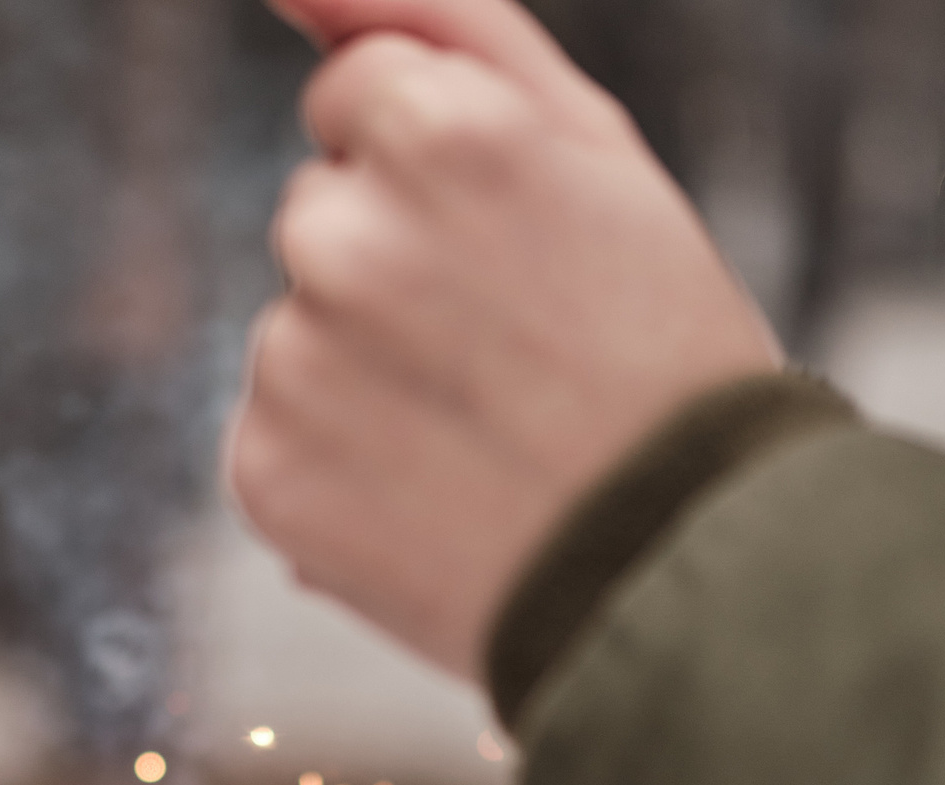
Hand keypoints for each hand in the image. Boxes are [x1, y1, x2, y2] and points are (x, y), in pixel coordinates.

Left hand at [228, 0, 779, 677]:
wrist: (680, 569)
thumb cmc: (652, 339)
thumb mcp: (585, 145)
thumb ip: (435, 16)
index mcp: (436, 132)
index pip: (354, 95)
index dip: (440, 168)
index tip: (514, 240)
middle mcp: (343, 240)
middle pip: (316, 209)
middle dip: (393, 262)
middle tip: (513, 351)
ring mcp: (294, 363)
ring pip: (295, 322)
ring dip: (362, 364)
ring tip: (480, 430)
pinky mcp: (265, 474)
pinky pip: (272, 430)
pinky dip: (335, 460)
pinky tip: (428, 491)